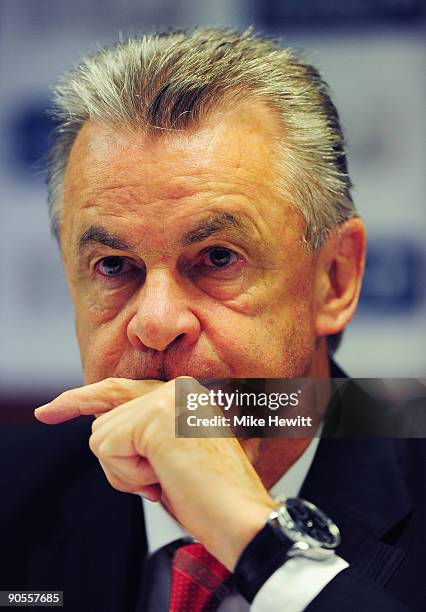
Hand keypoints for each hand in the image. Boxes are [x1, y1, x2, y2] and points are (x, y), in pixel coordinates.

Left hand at [35, 377, 274, 569]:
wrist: (241, 516)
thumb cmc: (211, 496)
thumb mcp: (171, 457)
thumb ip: (142, 434)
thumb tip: (102, 434)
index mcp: (183, 396)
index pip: (119, 390)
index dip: (81, 399)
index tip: (49, 410)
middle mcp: (176, 388)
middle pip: (105, 420)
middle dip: (119, 462)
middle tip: (161, 479)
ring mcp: (166, 398)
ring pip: (101, 435)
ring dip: (126, 471)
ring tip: (167, 478)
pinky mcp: (155, 416)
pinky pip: (106, 447)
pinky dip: (127, 475)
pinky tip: (161, 477)